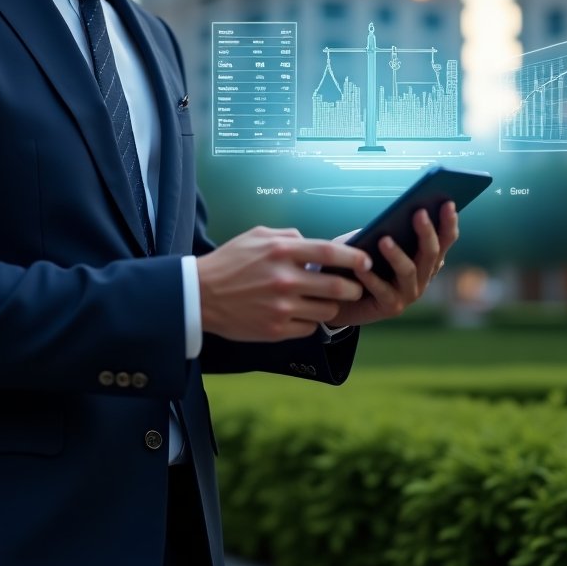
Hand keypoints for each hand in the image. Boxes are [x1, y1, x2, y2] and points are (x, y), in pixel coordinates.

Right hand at [197, 227, 371, 341]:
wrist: (200, 295)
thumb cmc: (229, 262)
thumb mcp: (256, 235)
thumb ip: (288, 236)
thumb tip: (312, 242)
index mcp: (281, 252)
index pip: (329, 253)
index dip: (353, 258)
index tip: (366, 261)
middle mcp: (284, 280)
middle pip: (337, 287)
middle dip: (352, 288)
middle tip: (353, 287)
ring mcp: (282, 308)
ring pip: (327, 310)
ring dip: (330, 305)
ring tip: (321, 300)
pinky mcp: (277, 330)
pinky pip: (310, 327)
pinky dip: (310, 320)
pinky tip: (299, 312)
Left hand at [328, 201, 458, 328]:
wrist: (344, 298)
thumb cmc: (359, 262)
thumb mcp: (371, 241)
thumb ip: (384, 230)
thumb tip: (393, 216)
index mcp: (424, 258)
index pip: (444, 240)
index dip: (448, 222)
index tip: (448, 203)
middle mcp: (423, 277)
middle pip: (431, 253)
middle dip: (427, 232)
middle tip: (419, 212)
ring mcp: (409, 293)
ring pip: (409, 271)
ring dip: (397, 255)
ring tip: (384, 240)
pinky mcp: (391, 307)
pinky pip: (382, 290)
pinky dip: (371, 277)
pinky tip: (361, 266)